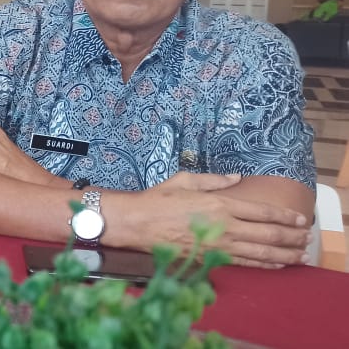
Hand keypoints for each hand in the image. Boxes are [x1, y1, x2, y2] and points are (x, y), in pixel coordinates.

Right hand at [120, 172, 310, 268]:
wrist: (136, 223)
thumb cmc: (157, 199)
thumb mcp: (185, 180)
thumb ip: (214, 180)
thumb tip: (236, 178)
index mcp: (220, 204)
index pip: (262, 212)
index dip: (284, 216)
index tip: (299, 219)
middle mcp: (224, 226)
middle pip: (268, 234)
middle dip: (291, 237)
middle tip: (306, 238)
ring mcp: (218, 246)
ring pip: (260, 252)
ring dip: (283, 254)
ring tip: (299, 255)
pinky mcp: (209, 258)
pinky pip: (243, 263)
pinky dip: (263, 264)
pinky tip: (275, 264)